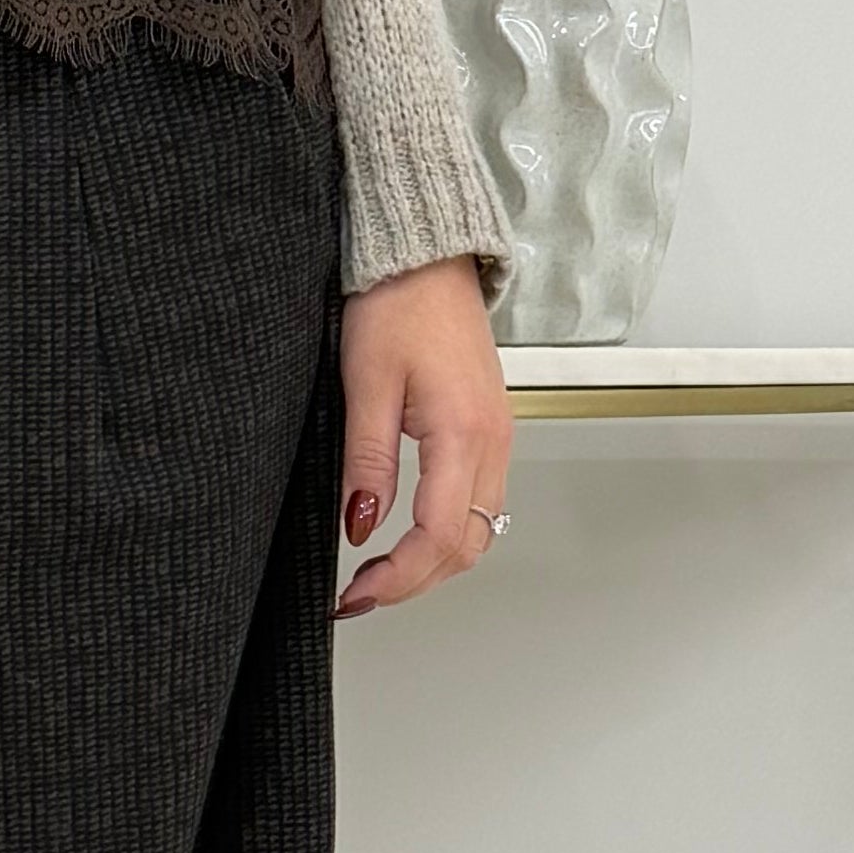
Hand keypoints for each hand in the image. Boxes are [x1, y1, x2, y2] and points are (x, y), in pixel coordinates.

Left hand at [333, 257, 510, 617]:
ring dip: (434, 562)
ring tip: (381, 572)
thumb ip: (366, 461)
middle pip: (467, 546)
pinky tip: (412, 532)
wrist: (427, 257)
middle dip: (415, 582)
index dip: (397, 579)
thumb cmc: (397, 303)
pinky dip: (449, 531)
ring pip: (480, 530)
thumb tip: (361, 525)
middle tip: (360, 594)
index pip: (439, 537)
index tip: (355, 595)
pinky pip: (482, 501)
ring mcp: (498, 436)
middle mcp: (493, 442)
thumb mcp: (364, 384)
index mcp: (463, 434)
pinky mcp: (491, 428)